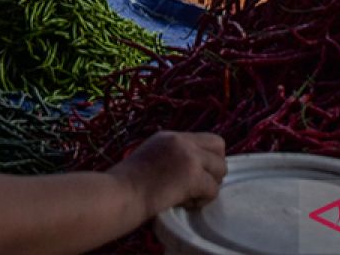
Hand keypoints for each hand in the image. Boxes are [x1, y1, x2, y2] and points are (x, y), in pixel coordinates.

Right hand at [107, 131, 226, 217]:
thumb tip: (193, 169)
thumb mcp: (149, 158)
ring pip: (220, 170)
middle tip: (198, 185)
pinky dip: (202, 201)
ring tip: (188, 196)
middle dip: (214, 169)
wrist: (119, 194)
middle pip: (220, 149)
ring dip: (209, 186)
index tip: (197, 173)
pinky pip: (213, 190)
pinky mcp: (192, 176)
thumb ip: (171, 157)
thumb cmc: (126, 185)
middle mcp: (182, 141)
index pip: (208, 139)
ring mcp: (188, 157)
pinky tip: (184, 204)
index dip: (208, 158)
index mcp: (170, 136)